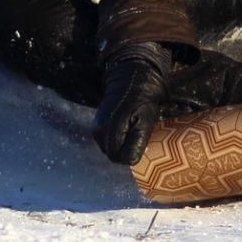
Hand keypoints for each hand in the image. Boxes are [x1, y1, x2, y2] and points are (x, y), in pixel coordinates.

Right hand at [92, 41, 171, 164]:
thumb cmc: (143, 100)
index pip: (120, 158)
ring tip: (133, 132)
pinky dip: (117, 140)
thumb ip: (137, 143)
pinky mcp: (96, 126)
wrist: (131, 81)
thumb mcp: (146, 121)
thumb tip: (130, 161)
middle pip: (114, 155)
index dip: (132, 154)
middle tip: (139, 138)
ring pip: (110, 150)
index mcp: (110, 129)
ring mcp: (96, 128)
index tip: (142, 145)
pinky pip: (107, 142)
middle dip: (126, 151)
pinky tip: (125, 129)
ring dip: (122, 146)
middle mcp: (98, 131)